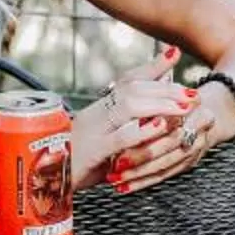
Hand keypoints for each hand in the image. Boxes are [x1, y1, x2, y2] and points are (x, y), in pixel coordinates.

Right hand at [84, 45, 192, 186]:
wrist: (41, 181)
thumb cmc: (76, 164)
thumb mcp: (103, 143)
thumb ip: (125, 127)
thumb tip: (152, 112)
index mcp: (98, 110)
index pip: (127, 80)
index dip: (152, 66)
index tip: (174, 53)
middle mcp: (95, 114)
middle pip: (133, 89)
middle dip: (166, 89)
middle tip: (193, 92)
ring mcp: (93, 131)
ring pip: (128, 106)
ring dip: (160, 104)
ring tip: (185, 105)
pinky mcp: (92, 153)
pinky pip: (120, 137)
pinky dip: (142, 129)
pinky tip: (161, 124)